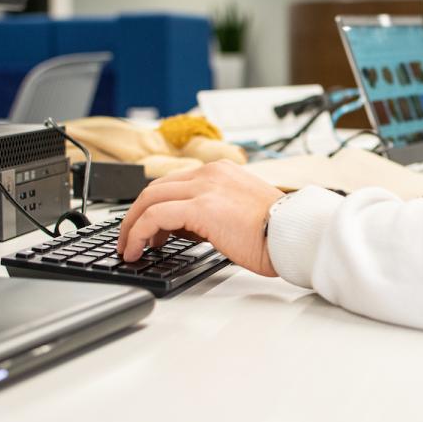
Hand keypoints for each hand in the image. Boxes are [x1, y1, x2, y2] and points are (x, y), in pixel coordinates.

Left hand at [117, 160, 283, 276]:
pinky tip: (136, 250)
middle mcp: (210, 173)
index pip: (173, 183)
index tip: (146, 229)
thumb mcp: (238, 212)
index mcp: (221, 171)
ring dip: (132, 226)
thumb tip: (181, 229)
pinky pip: (154, 217)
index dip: (152, 207)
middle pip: (155, 189)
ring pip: (149, 200)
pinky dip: (138, 233)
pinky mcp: (200, 207)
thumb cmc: (275, 232)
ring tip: (129, 248)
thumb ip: (209, 212)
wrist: (292, 235)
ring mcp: (204, 187)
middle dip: (135, 216)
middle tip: (129, 239)